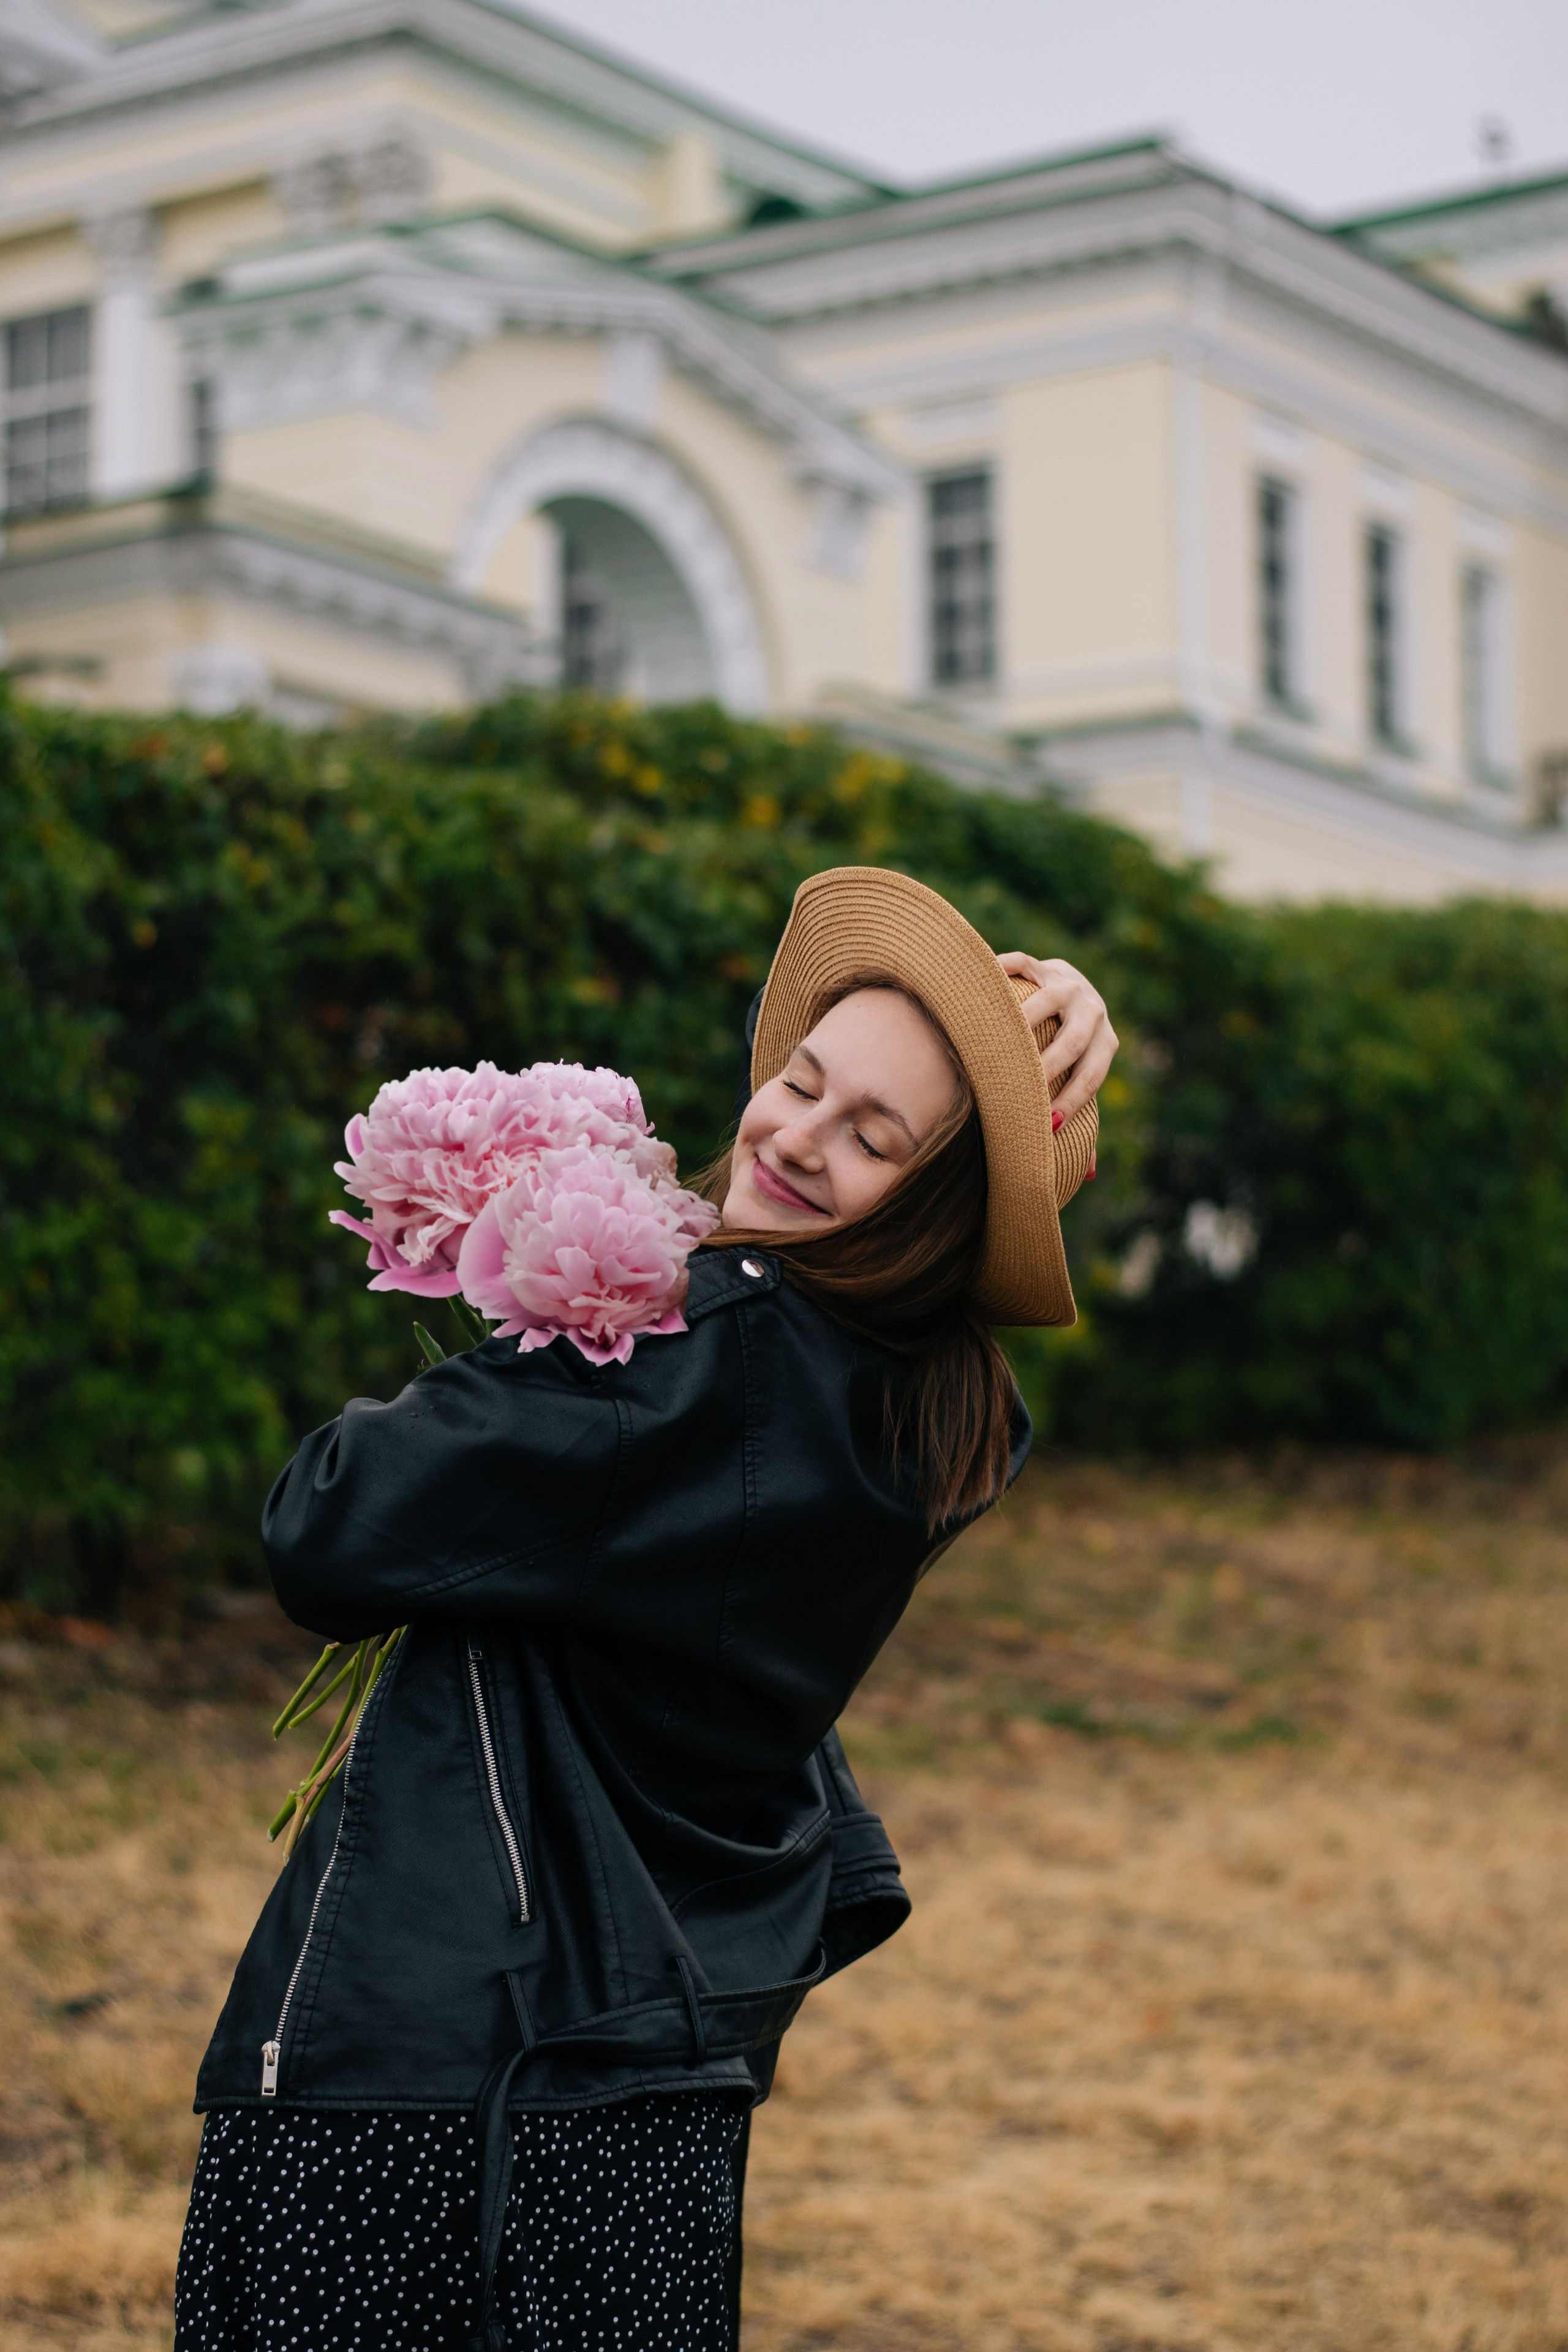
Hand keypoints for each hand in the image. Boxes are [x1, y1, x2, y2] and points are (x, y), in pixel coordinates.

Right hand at [997, 952, 1118, 1125]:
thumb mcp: (1083, 1073)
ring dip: (1021, 1025)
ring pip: (1046, 1002)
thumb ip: (1082, 1112)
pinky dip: (1001, 975)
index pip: (1091, 1076)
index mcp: (1106, 1042)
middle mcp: (1092, 1010)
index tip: (1047, 1124)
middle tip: (1018, 1089)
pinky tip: (980, 995)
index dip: (1072, 1101)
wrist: (1073, 985)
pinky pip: (1021, 966)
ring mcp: (1067, 984)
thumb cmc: (1074, 1044)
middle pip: (1071, 1041)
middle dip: (1045, 1069)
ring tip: (995, 1047)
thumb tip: (1087, 1174)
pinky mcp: (1042, 966)